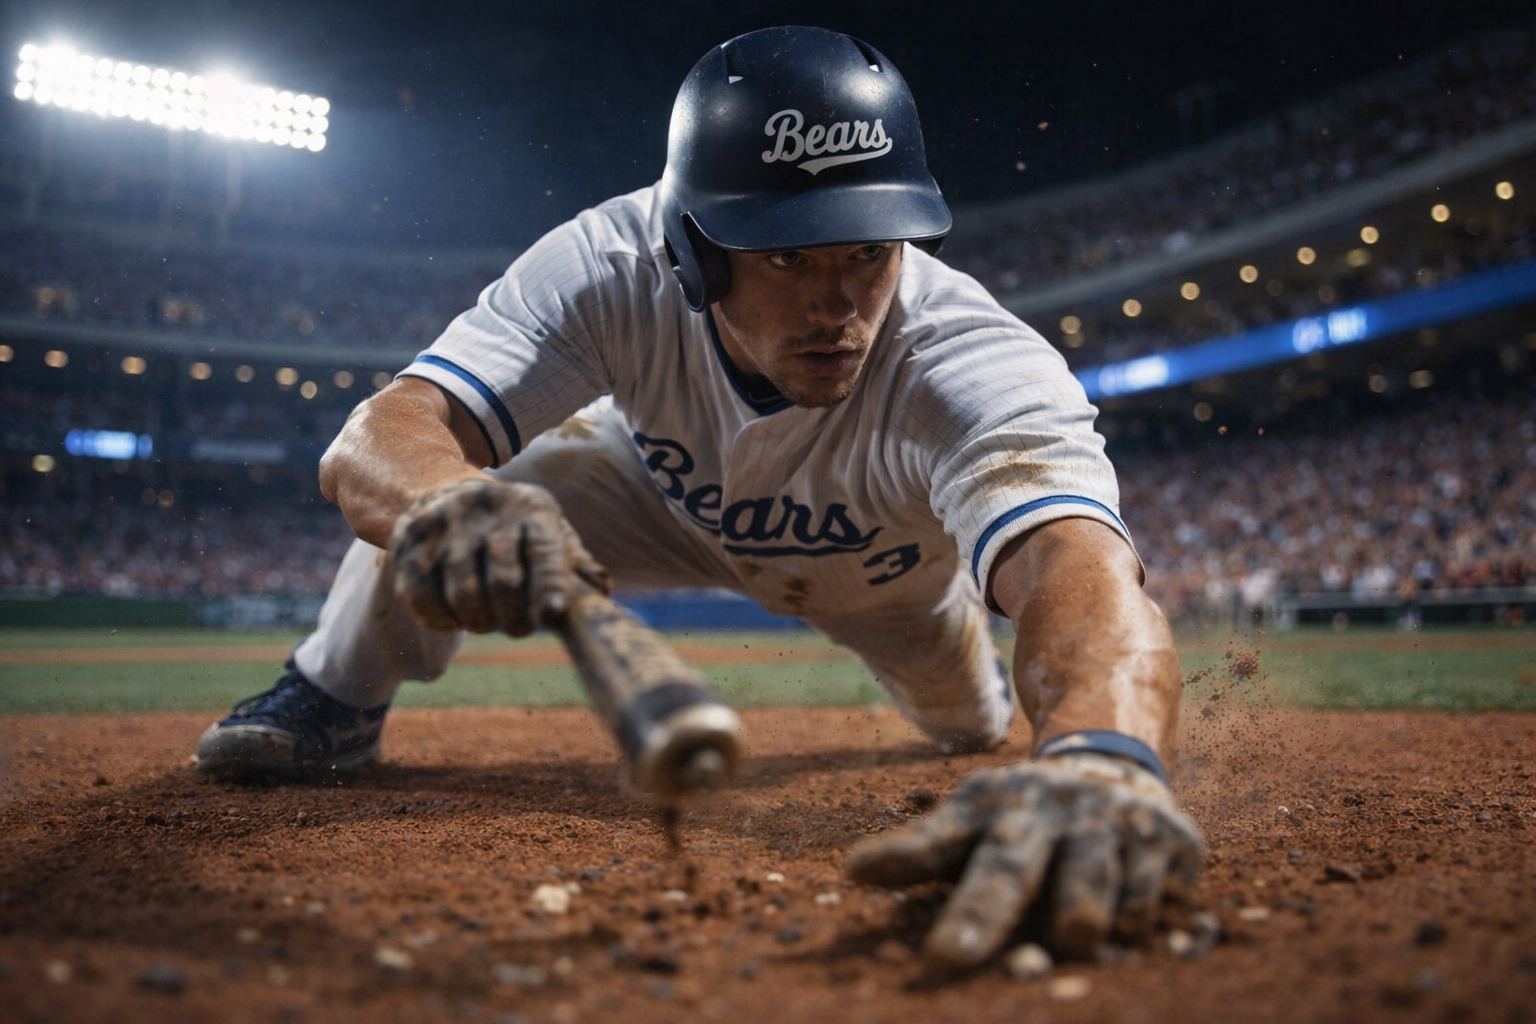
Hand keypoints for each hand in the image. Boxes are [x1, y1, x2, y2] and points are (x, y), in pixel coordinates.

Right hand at [388, 478, 609, 635]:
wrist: (447, 495)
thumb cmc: (514, 530)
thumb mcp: (550, 534)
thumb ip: (575, 565)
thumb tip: (598, 592)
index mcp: (531, 506)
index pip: (544, 549)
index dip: (549, 586)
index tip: (553, 616)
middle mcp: (485, 507)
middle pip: (503, 581)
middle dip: (515, 618)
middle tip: (519, 627)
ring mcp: (443, 524)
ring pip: (464, 596)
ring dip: (480, 622)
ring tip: (487, 619)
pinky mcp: (407, 541)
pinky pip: (424, 600)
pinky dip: (444, 620)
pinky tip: (456, 615)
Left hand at [846, 753, 1202, 965]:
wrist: (1116, 767)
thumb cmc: (1027, 818)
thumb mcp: (972, 821)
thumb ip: (922, 851)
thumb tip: (853, 872)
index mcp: (992, 805)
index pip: (940, 838)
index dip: (903, 858)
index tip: (857, 871)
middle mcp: (1050, 808)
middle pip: (1009, 868)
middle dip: (980, 915)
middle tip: (947, 957)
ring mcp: (1113, 820)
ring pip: (1090, 893)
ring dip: (1077, 926)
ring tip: (1073, 937)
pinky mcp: (1171, 839)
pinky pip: (1150, 906)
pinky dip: (1135, 924)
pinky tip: (1129, 909)